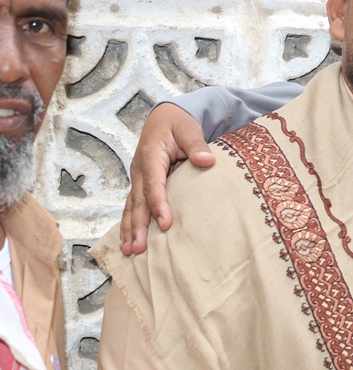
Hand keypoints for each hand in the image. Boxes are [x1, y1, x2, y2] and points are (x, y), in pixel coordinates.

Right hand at [119, 103, 214, 255]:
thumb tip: (207, 160)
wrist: (165, 117)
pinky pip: (133, 206)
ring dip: (129, 229)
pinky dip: (129, 223)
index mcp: (151, 156)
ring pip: (131, 207)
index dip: (158, 205)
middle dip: (137, 226)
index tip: (165, 224)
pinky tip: (128, 240)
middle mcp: (139, 170)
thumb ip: (197, 144)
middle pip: (137, 202)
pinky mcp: (141, 184)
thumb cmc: (178, 123)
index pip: (154, 185)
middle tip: (138, 249)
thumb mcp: (189, 129)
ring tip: (129, 252)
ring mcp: (138, 178)